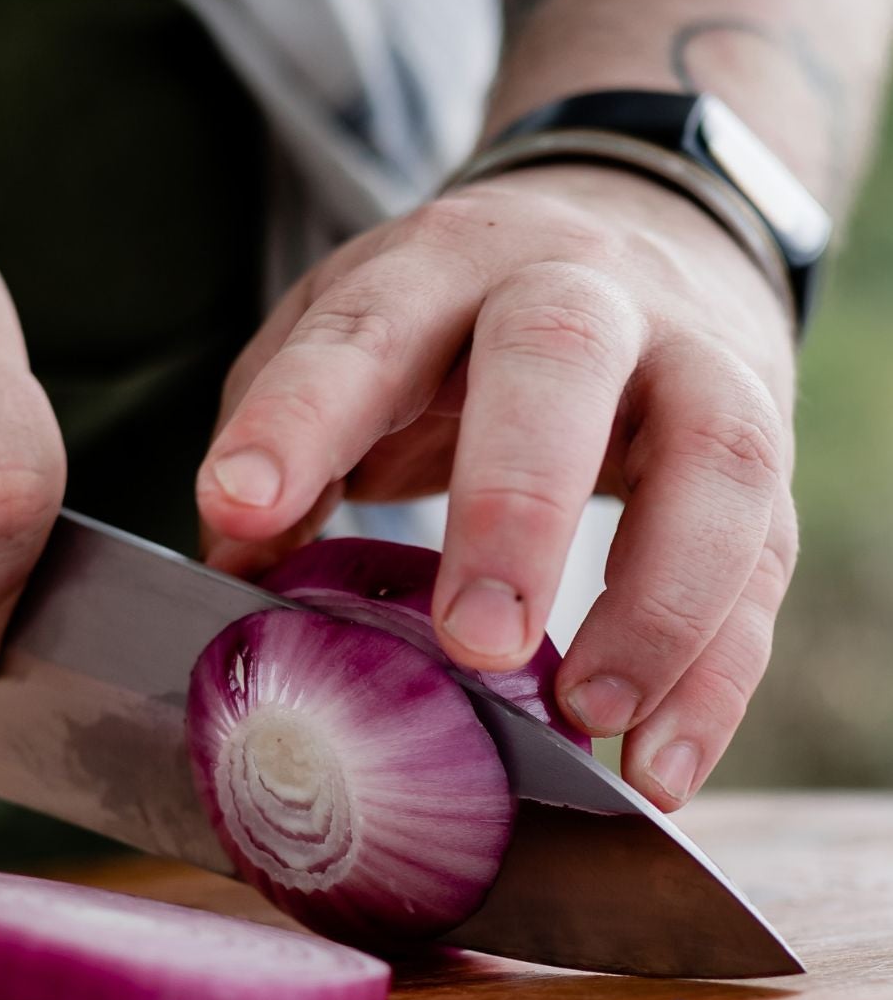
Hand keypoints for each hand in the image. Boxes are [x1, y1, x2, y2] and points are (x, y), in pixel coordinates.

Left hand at [196, 162, 797, 809]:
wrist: (648, 228)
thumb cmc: (461, 320)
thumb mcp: (358, 333)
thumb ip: (291, 431)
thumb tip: (236, 563)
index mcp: (444, 262)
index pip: (366, 326)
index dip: (301, 415)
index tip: (241, 507)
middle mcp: (581, 290)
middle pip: (560, 358)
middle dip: (517, 501)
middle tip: (476, 639)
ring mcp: (694, 367)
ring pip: (713, 460)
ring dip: (655, 602)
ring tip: (584, 714)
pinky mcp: (762, 458)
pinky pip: (763, 561)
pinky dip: (716, 678)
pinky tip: (655, 771)